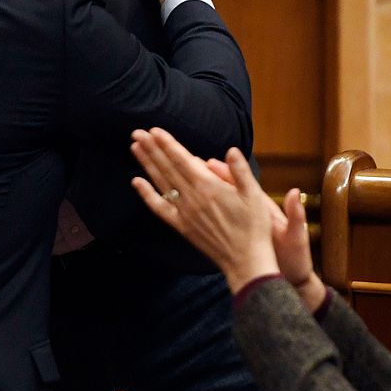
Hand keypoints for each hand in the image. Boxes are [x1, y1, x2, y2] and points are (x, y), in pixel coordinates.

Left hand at [129, 128, 276, 291]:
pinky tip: (136, 182)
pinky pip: (159, 207)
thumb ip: (240, 171)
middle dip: (152, 149)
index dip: (167, 144)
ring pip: (160, 183)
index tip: (154, 131)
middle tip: (137, 133)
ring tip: (135, 148)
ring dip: (147, 164)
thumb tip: (231, 149)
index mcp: (209, 187)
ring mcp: (184, 212)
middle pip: (167, 168)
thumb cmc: (255, 227)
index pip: (182, 160)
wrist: (246, 259)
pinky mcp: (181, 226)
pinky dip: (146, 194)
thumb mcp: (255, 196)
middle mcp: (192, 198)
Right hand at [202, 163, 325, 308]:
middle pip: (226, 191)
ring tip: (183, 180)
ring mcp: (242, 224)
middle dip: (208, 176)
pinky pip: (217, 221)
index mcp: (264, 210)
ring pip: (218, 205)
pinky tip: (188, 207)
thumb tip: (295, 192)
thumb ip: (296, 215)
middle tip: (188, 164)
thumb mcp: (296, 237)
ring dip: (201, 192)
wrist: (292, 278)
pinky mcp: (238, 237)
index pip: (243, 186)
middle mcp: (251, 213)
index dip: (227, 173)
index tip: (209, 163)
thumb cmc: (295, 259)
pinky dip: (203, 213)